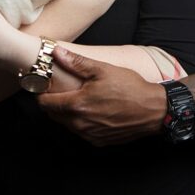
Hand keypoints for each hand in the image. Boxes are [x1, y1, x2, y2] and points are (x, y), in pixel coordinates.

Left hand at [37, 46, 166, 145]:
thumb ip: (77, 62)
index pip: (45, 103)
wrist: (153, 110)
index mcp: (77, 105)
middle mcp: (80, 124)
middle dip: (53, 103)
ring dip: (67, 113)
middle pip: (54, 115)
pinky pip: (81, 132)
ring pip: (67, 124)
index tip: (43, 86)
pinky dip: (81, 122)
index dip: (41, 94)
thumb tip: (57, 53)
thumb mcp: (103, 69)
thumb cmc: (130, 88)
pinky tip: (92, 110)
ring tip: (79, 98)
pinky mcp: (99, 141)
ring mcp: (89, 135)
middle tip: (61, 90)